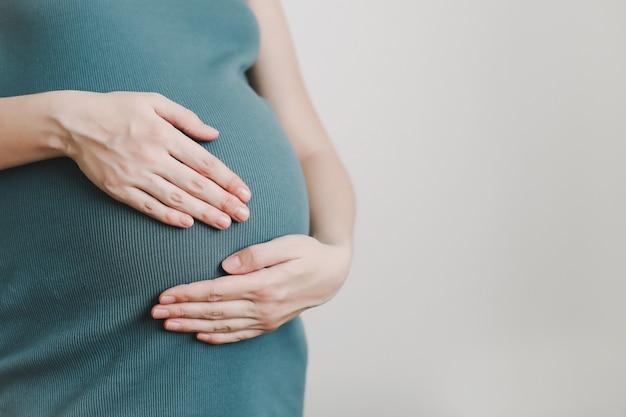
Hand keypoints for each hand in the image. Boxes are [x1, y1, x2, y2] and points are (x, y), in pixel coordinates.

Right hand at [56, 91, 250, 227]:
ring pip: (175, 199)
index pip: (204, 162)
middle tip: (243, 214)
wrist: (74, 122)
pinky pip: (147, 206)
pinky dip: (168, 216)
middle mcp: (152, 157)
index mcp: (164, 135)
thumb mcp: (153, 101)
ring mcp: (135, 175)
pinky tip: (187, 224)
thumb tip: (214, 133)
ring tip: (224, 223)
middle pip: (195, 184)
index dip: (227, 179)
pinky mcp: (119, 189)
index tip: (245, 192)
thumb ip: (186, 118)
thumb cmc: (118, 108)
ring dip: (202, 213)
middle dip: (223, 201)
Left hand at [151, 235, 351, 343]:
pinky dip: (218, 338)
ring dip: (193, 325)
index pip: (217, 292)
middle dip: (182, 311)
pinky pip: (239, 335)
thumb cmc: (308, 252)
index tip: (165, 295)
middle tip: (155, 312)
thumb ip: (257, 255)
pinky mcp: (269, 323)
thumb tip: (227, 266)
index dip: (189, 294)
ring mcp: (266, 319)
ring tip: (168, 325)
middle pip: (214, 312)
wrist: (333, 274)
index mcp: (265, 285)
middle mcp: (263, 307)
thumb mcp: (287, 244)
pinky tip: (200, 336)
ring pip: (222, 326)